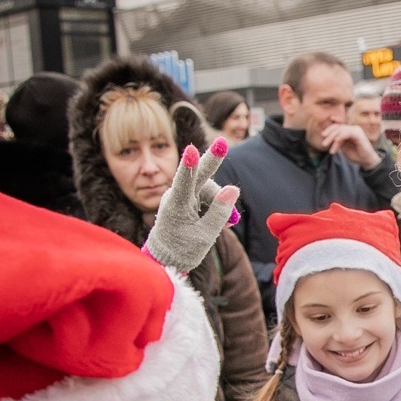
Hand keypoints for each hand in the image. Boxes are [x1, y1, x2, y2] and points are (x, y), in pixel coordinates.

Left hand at [143, 140, 238, 273]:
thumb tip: (234, 189)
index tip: (191, 150)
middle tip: (222, 142)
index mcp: (176, 205)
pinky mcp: (187, 198)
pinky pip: (206, 195)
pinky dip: (216, 205)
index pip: (184, 182)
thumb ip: (220, 213)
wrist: (167, 258)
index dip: (189, 166)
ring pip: (207, 188)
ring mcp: (182, 196)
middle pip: (198, 174)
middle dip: (212, 159)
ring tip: (230, 224)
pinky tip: (224, 223)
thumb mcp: (205, 235)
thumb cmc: (183, 249)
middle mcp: (177, 196)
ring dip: (220, 200)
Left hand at [322, 122, 380, 169]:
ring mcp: (356, 130)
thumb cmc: (356, 154)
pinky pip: (347, 133)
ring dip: (333, 138)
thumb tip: (326, 138)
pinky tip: (336, 142)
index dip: (329, 130)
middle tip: (323, 144)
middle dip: (329, 135)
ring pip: (341, 130)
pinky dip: (340, 137)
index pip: (337, 127)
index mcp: (349, 130)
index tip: (322, 136)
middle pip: (337, 128)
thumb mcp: (343, 147)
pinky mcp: (359, 134)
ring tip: (329, 147)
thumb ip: (337, 141)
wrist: (366, 161)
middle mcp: (353, 128)